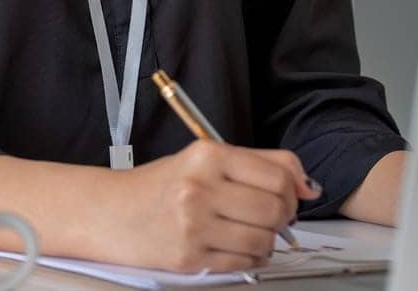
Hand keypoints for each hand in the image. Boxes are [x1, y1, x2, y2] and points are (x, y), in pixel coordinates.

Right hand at [100, 140, 320, 272]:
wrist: (109, 212)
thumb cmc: (160, 186)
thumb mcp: (205, 159)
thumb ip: (259, 164)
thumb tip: (307, 185)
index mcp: (208, 155)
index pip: (278, 175)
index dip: (293, 191)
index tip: (290, 197)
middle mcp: (201, 187)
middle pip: (275, 209)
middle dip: (283, 218)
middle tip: (272, 218)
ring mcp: (194, 225)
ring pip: (263, 239)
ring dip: (267, 242)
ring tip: (250, 234)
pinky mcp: (188, 257)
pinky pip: (242, 262)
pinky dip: (250, 258)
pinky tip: (235, 248)